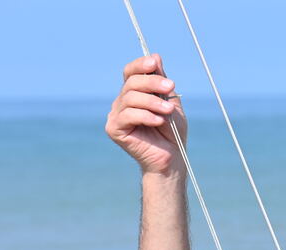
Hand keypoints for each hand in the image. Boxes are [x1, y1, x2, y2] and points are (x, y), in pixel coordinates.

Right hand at [105, 55, 187, 175]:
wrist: (171, 158)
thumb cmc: (172, 131)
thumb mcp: (170, 101)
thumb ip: (161, 81)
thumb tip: (155, 56)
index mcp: (134, 94)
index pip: (130, 72)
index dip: (140, 65)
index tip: (155, 63)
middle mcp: (122, 103)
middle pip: (131, 83)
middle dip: (152, 83)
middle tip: (170, 87)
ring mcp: (116, 116)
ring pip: (130, 98)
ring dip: (153, 102)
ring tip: (168, 110)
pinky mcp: (114, 129)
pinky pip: (128, 115)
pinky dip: (145, 115)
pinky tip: (158, 121)